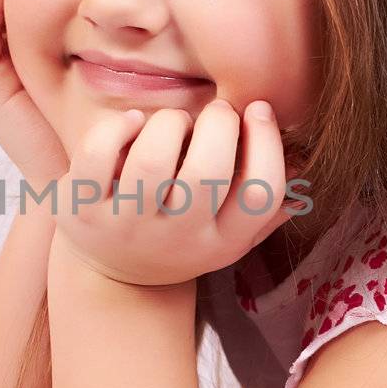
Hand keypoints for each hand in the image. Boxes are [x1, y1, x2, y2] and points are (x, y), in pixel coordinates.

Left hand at [50, 97, 296, 286]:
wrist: (111, 276)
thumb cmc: (180, 235)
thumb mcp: (227, 235)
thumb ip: (267, 207)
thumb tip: (304, 164)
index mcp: (221, 242)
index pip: (261, 194)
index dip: (266, 143)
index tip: (257, 110)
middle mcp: (176, 238)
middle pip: (208, 172)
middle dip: (217, 124)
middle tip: (215, 113)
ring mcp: (126, 226)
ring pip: (152, 159)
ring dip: (169, 122)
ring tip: (172, 123)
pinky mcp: (82, 209)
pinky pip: (97, 154)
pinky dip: (119, 125)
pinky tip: (132, 123)